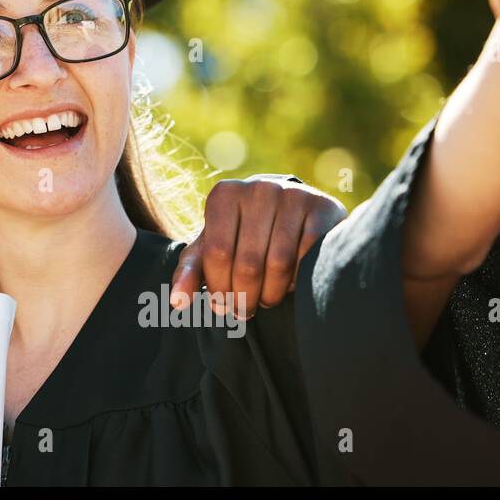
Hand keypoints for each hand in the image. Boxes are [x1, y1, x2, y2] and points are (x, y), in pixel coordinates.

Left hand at [170, 176, 346, 318]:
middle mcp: (258, 189)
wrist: (288, 213)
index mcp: (224, 194)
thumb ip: (190, 271)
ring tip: (266, 299)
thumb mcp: (211, 248)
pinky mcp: (323, 207)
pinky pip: (308, 258)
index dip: (220, 289)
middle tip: (245, 311)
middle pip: (248, 263)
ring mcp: (293, 195)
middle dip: (245, 297)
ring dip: (272, 293)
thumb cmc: (240, 235)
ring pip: (279, 264)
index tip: (222, 306)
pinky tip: (291, 282)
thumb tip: (177, 302)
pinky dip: (299, 279)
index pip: (218, 253)